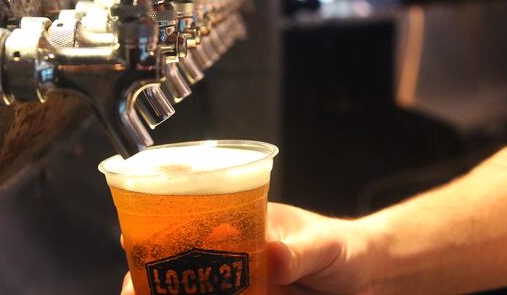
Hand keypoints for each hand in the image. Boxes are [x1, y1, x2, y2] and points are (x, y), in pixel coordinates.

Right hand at [120, 202, 368, 294]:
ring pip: (189, 290)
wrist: (372, 282)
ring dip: (167, 293)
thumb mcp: (326, 245)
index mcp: (238, 224)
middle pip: (174, 267)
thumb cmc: (346, 250)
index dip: (153, 233)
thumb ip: (300, 251)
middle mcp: (228, 257)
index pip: (185, 220)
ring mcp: (234, 288)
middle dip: (148, 280)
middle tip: (137, 291)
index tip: (134, 247)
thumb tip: (274, 257)